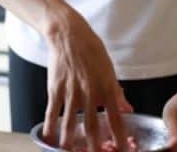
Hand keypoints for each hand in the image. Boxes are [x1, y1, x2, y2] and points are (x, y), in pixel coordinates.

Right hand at [42, 10, 132, 150]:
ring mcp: (71, 92)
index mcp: (106, 88)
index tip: (122, 150)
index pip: (116, 119)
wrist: (69, 35)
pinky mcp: (55, 90)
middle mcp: (90, 93)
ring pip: (71, 124)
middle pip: (94, 127)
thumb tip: (127, 109)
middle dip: (96, 146)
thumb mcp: (109, 69)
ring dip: (71, 142)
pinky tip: (49, 138)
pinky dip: (50, 128)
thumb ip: (117, 92)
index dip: (120, 137)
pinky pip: (52, 113)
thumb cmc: (91, 50)